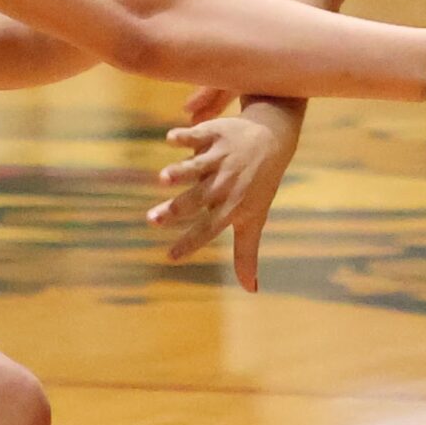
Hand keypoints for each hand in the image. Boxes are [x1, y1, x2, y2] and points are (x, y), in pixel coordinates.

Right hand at [150, 101, 300, 287]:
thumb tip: (251, 291)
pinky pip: (199, 135)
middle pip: (196, 199)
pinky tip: (171, 138)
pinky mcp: (216, 133)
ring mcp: (220, 158)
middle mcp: (224, 184)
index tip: (170, 256)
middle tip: (152, 219)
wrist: (272, 139)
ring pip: (198, 167)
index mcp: (231, 206)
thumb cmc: (259, 186)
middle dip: (176, 209)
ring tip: (163, 178)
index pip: (208, 229)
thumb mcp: (254, 219)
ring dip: (181, 172)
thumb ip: (246, 254)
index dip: (190, 243)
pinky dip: (186, 136)